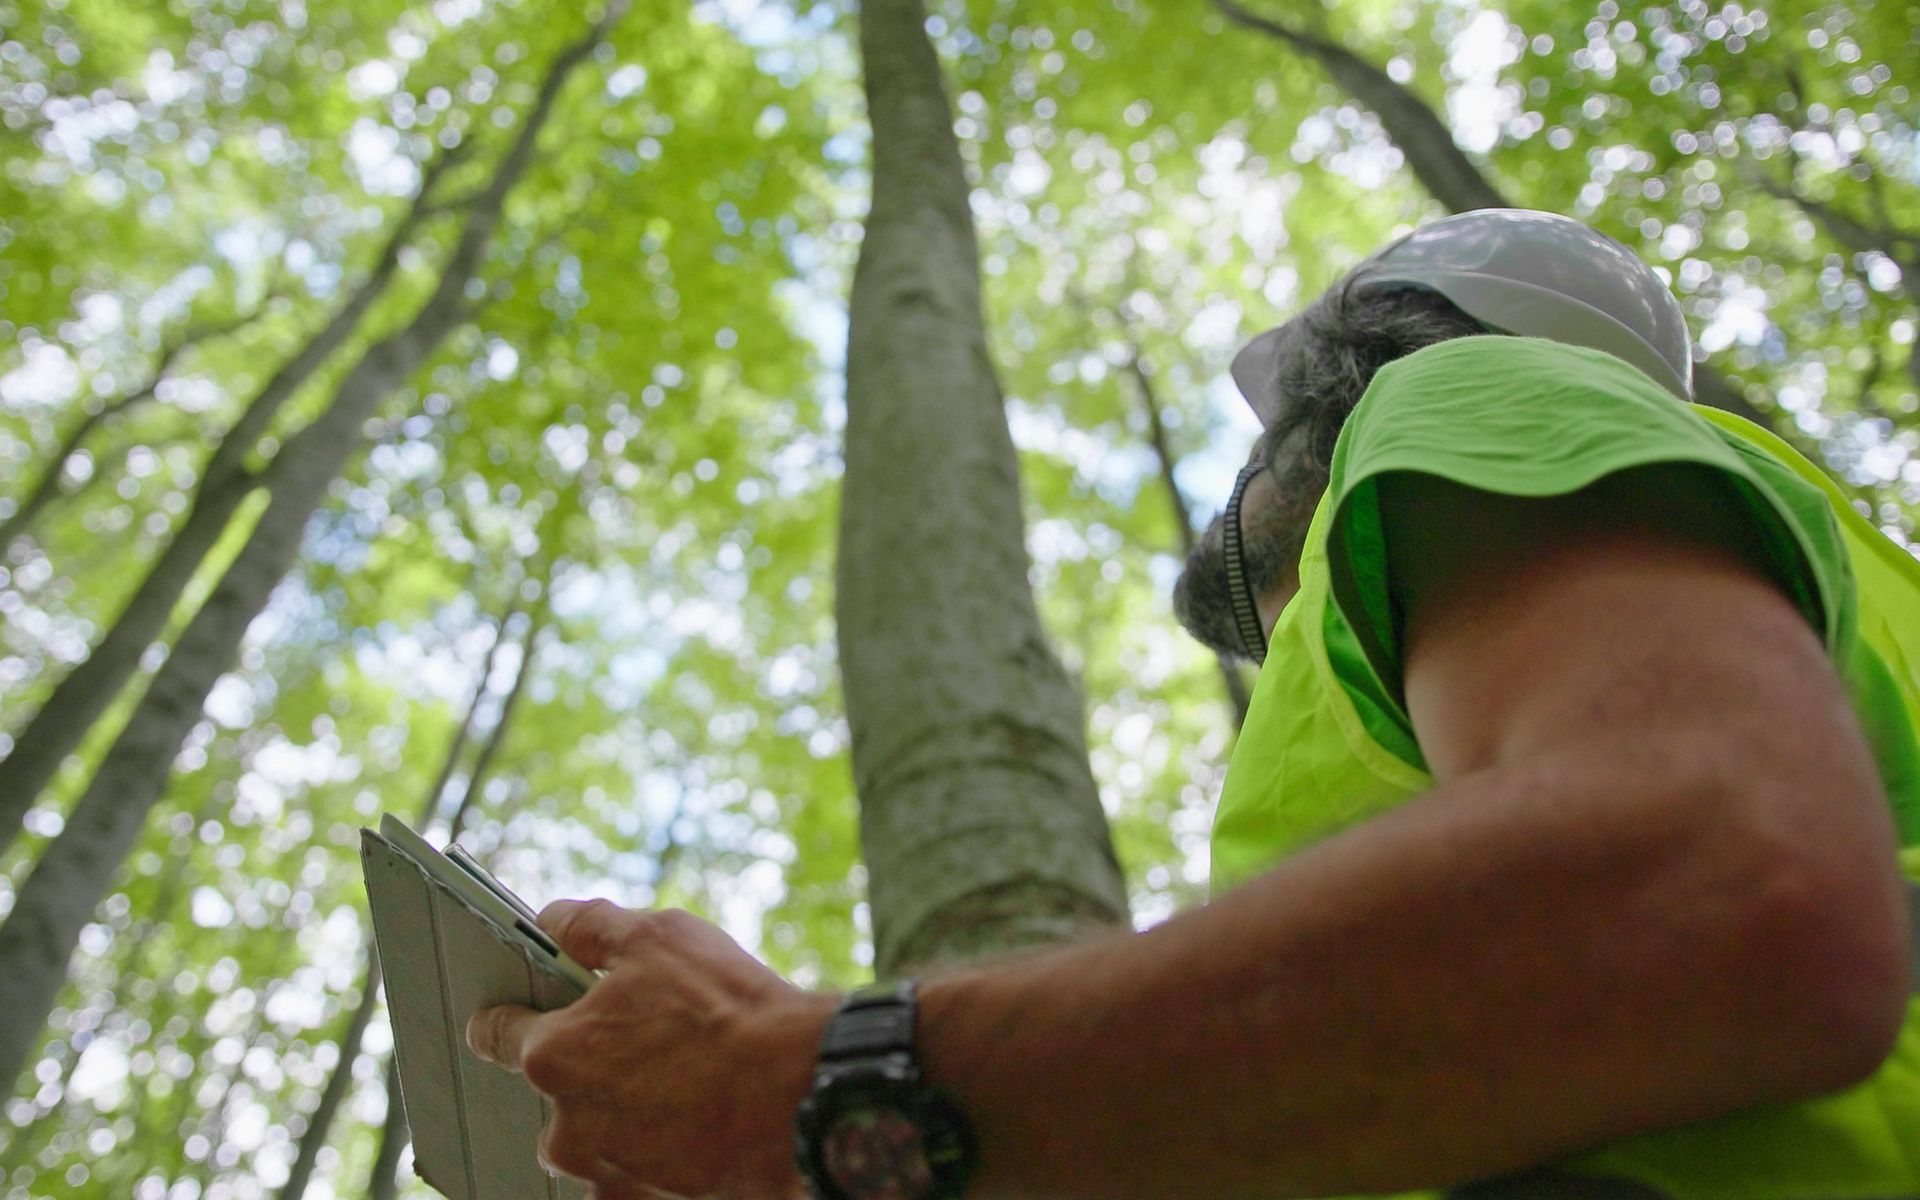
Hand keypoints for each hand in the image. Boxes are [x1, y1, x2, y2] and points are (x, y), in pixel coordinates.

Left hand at [466, 899, 838, 1198]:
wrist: (799, 1092)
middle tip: (639, 1040)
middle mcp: (566, 1123)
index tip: (513, 1010)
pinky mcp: (644, 1198)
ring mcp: (606, 1170)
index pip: (495, 1033)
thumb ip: (589, 927)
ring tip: (677, 1081)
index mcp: (554, 1054)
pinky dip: (649, 1154)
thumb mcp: (658, 936)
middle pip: (551, 1093)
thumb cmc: (727, 1011)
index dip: (505, 1014)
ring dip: (618, 1114)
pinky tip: (688, 1122)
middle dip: (585, 1067)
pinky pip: (628, 1176)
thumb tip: (552, 922)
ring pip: (590, 1139)